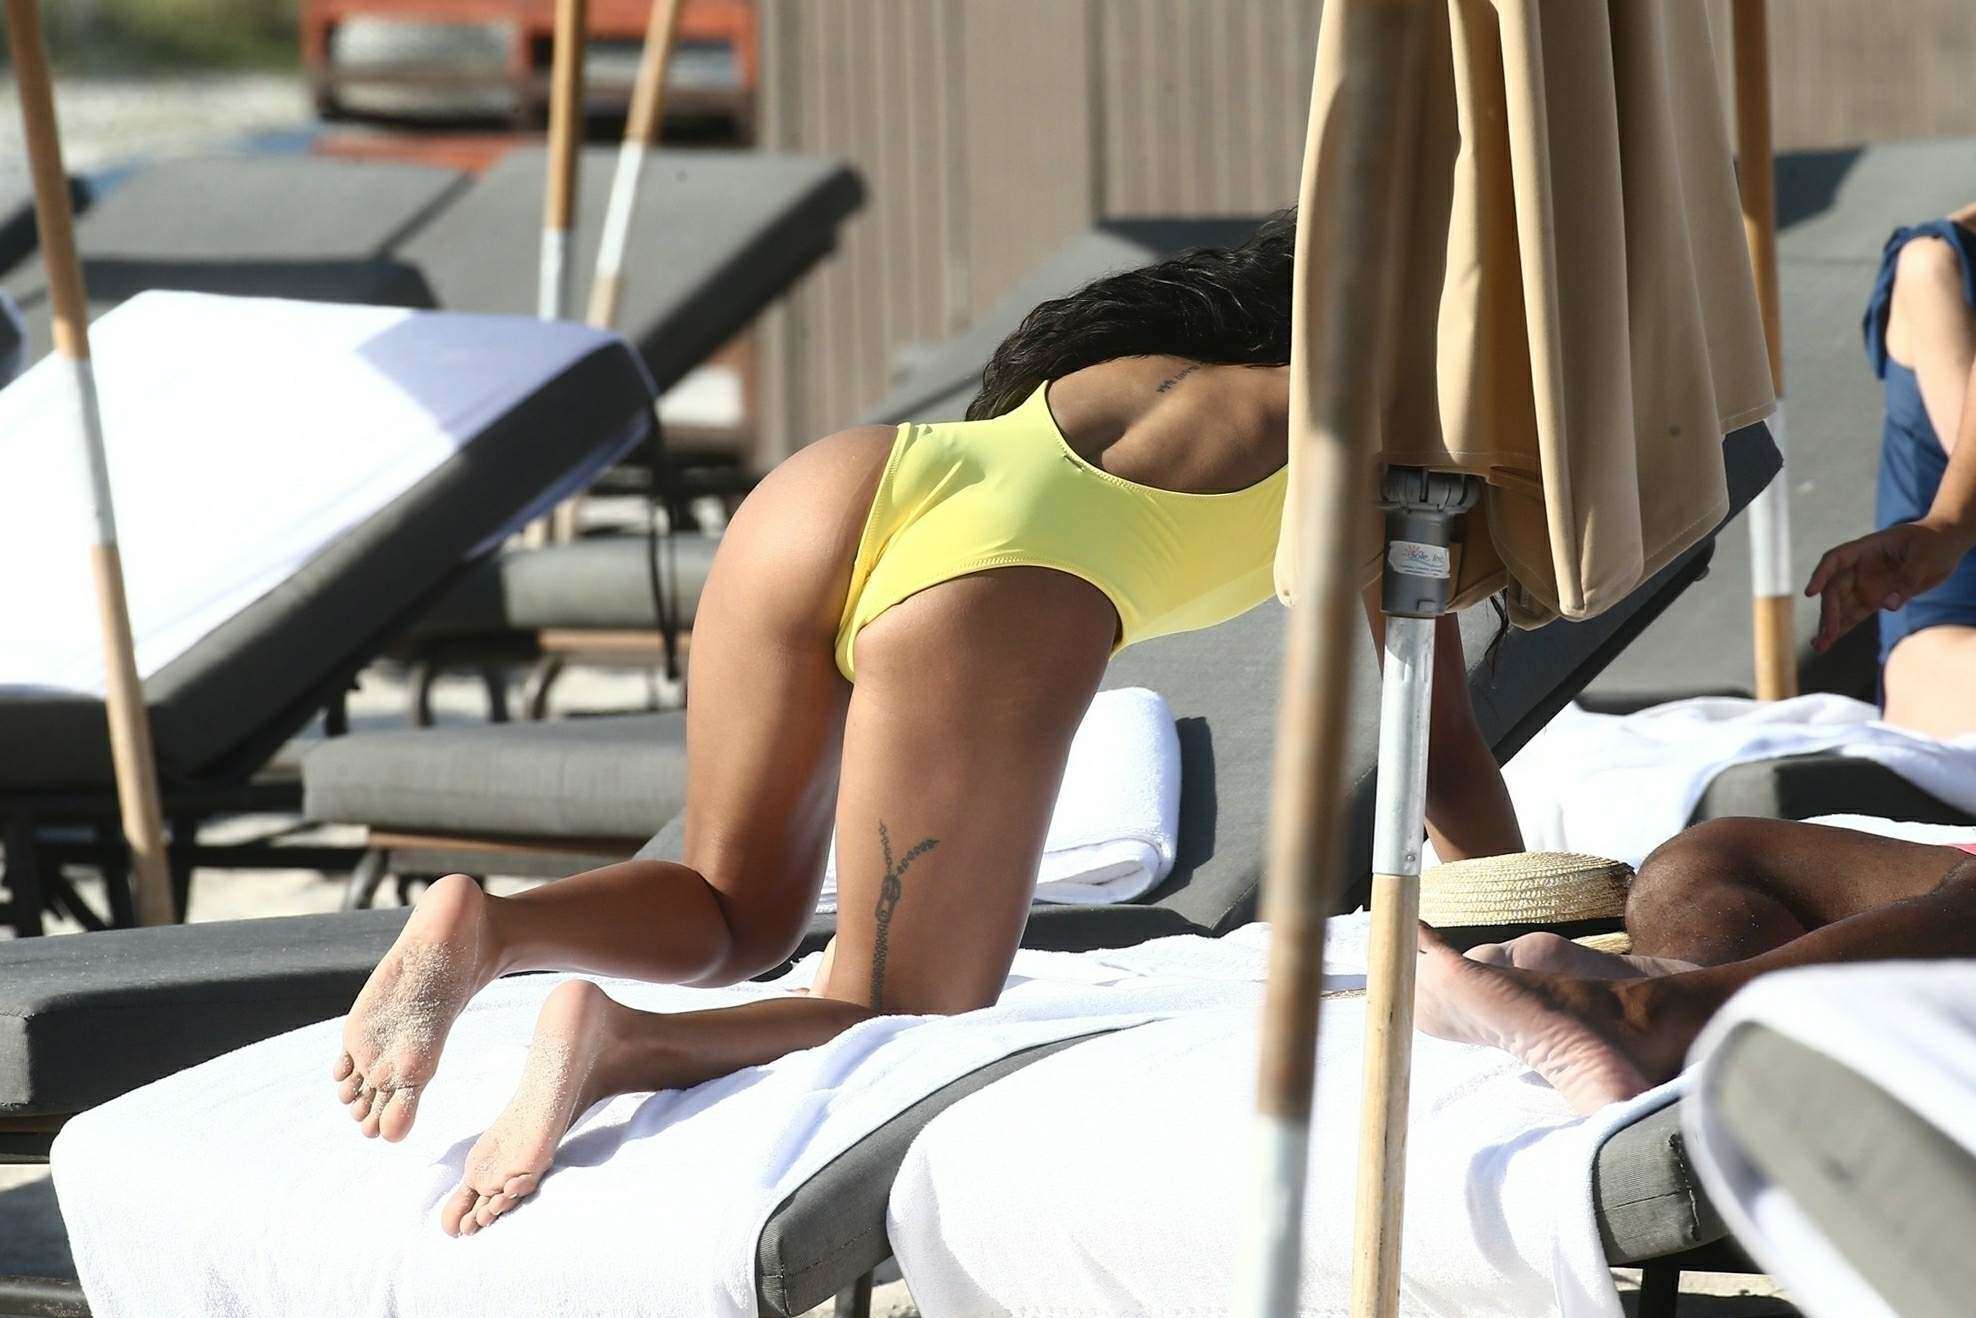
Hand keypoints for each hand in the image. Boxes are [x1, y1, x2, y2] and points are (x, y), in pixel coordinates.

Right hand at [1804, 517, 1975, 650]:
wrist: (1947, 544)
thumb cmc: (1935, 542)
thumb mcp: (1925, 557)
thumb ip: (1906, 580)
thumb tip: (1888, 606)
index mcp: (1866, 548)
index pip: (1835, 560)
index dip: (1821, 575)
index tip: (1811, 593)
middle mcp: (1860, 567)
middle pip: (1835, 590)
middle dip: (1829, 613)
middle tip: (1827, 635)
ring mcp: (1866, 584)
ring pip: (1841, 606)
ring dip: (1829, 625)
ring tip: (1819, 647)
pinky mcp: (1876, 599)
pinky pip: (1855, 615)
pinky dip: (1843, 628)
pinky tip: (1829, 642)